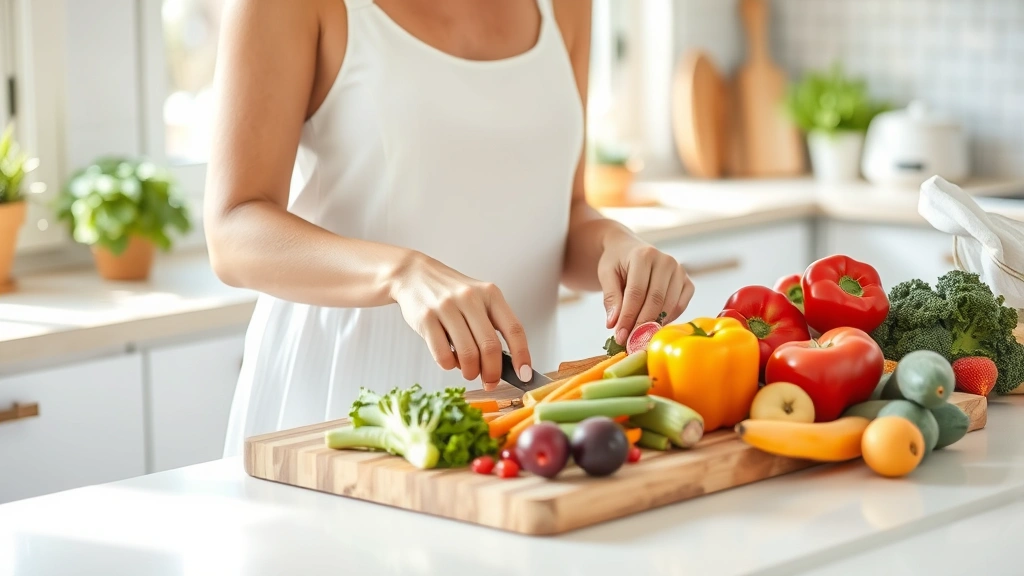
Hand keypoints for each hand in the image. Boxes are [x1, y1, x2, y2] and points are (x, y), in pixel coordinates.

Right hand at [390, 252, 531, 390]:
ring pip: (467, 354)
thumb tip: (505, 365)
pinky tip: (449, 359)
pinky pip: (442, 355)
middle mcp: (470, 298)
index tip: (524, 375)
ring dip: (470, 372)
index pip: (514, 329)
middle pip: (490, 346)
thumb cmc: (451, 293)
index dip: (522, 356)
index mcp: (490, 294)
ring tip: (468, 372)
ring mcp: (446, 307)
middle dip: (493, 372)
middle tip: (490, 382)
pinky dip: (449, 366)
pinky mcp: (426, 318)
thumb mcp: (478, 299)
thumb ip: (491, 325)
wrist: (415, 275)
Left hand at [598, 238, 694, 344]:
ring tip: (639, 338)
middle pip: (655, 301)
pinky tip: (653, 326)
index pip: (636, 292)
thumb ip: (611, 299)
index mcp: (643, 255)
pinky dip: (668, 319)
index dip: (628, 317)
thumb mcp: (606, 275)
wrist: (629, 249)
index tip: (620, 336)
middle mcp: (665, 261)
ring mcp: (679, 270)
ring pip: (669, 305)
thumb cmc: (616, 262)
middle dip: (641, 325)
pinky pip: (680, 306)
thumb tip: (614, 325)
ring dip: (654, 325)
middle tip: (630, 342)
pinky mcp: (687, 281)